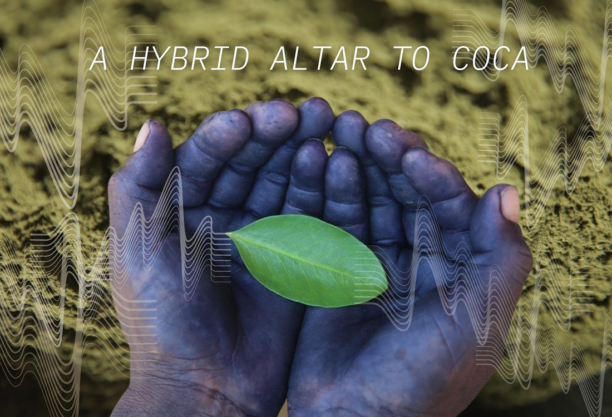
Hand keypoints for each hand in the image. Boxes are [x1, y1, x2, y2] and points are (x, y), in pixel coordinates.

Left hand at [108, 98, 332, 416]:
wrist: (205, 385)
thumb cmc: (162, 318)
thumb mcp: (136, 247)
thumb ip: (138, 184)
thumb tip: (154, 124)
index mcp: (182, 211)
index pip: (208, 156)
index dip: (227, 135)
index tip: (247, 122)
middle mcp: (223, 217)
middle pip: (251, 161)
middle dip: (273, 133)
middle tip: (301, 111)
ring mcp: (262, 236)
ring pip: (283, 180)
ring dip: (301, 149)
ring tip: (323, 120)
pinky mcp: (295, 257)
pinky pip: (309, 213)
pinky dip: (320, 186)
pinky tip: (330, 158)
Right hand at [287, 111, 532, 416]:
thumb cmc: (425, 378)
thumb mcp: (478, 321)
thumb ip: (501, 258)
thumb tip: (506, 191)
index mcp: (459, 268)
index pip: (449, 203)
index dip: (430, 173)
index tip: (407, 151)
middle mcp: (419, 259)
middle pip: (405, 193)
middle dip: (388, 158)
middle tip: (366, 126)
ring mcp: (375, 262)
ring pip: (369, 200)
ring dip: (357, 165)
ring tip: (340, 130)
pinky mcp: (337, 270)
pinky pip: (334, 222)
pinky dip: (328, 192)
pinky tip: (323, 161)